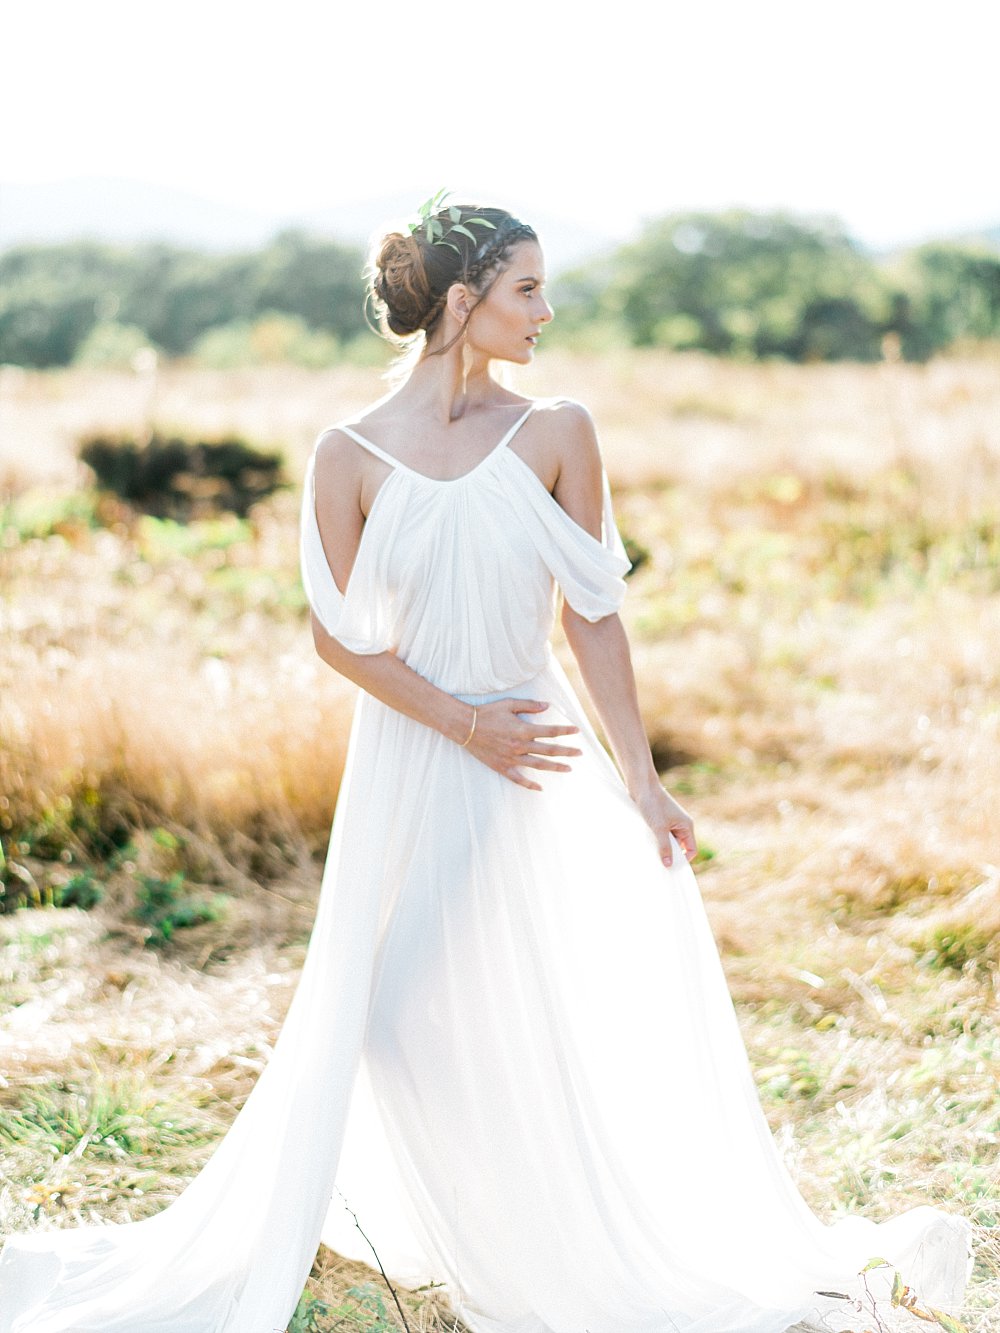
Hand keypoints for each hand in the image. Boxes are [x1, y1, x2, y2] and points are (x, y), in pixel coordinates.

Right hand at [463, 698, 581, 791]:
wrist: (465, 726)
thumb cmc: (487, 713)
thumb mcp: (509, 704)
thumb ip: (529, 705)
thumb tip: (547, 706)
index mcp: (522, 730)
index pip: (549, 732)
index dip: (565, 731)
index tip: (577, 731)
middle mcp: (519, 746)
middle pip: (548, 751)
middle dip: (566, 752)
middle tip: (580, 754)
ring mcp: (511, 758)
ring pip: (538, 766)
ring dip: (554, 767)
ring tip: (568, 769)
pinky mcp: (502, 767)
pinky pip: (518, 779)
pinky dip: (530, 785)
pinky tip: (541, 788)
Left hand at [631, 783, 696, 866]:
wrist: (641, 786)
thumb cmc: (653, 804)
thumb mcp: (659, 828)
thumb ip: (664, 847)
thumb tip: (669, 865)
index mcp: (686, 826)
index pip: (691, 849)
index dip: (684, 860)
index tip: (671, 867)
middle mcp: (681, 825)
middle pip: (680, 847)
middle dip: (671, 855)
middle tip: (659, 863)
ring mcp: (670, 823)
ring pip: (669, 842)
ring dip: (661, 847)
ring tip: (651, 853)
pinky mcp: (660, 820)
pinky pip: (661, 836)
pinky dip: (656, 841)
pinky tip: (647, 844)